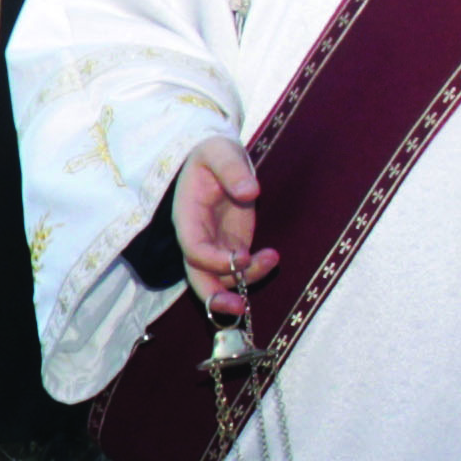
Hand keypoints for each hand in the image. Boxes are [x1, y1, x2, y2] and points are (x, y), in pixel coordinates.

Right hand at [173, 134, 271, 313]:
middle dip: (216, 298)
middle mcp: (197, 238)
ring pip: (220, 280)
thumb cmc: (212, 154)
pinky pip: (238, 271)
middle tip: (239, 309)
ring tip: (271, 260)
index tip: (241, 256)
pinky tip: (272, 256)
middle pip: (197, 278)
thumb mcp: (219, 151)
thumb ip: (232, 169)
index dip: (213, 259)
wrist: (215, 159)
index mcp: (187, 217)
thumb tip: (250, 191)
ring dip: (244, 283)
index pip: (192, 248)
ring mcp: (214, 246)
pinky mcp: (231, 248)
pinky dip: (255, 272)